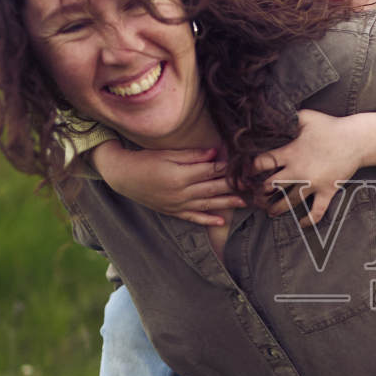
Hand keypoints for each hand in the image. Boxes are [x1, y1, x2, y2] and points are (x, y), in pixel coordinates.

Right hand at [93, 140, 245, 225]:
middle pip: (212, 189)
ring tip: (244, 203)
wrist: (123, 177)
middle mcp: (181, 192)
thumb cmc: (145, 161)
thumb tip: (215, 153)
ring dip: (226, 204)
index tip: (244, 167)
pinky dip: (207, 220)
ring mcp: (177, 204)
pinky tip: (221, 221)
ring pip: (207, 205)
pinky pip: (193, 217)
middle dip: (233, 187)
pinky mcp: (173, 211)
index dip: (227, 168)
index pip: (210, 171)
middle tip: (251, 186)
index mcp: (180, 175)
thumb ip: (192, 155)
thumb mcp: (167, 153)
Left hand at [253, 110, 375, 225]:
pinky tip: (303, 224)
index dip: (251, 169)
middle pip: (271, 186)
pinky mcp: (327, 191)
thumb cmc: (331, 126)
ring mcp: (313, 184)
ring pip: (289, 202)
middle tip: (255, 196)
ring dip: (277, 209)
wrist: (356, 140)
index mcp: (290, 153)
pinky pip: (318, 211)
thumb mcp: (306, 117)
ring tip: (270, 212)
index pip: (262, 163)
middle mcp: (299, 170)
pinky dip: (310, 220)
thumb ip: (287, 117)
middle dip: (260, 192)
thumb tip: (270, 113)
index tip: (246, 173)